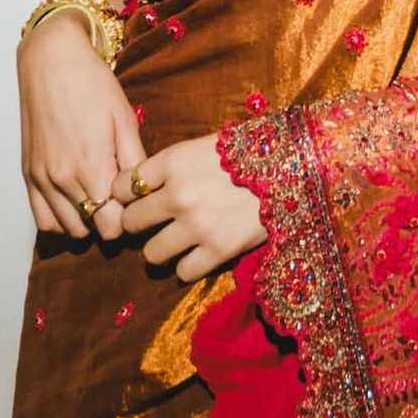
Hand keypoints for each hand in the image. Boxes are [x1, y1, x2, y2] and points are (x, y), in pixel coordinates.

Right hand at [17, 9, 144, 241]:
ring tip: (101, 198)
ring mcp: (41, 178)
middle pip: (91, 231)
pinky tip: (76, 201)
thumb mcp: (124, 118)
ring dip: (86, 222)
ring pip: (67, 230)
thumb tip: (143, 191)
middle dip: (110, 222)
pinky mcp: (28, 173)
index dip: (129, 220)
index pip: (112, 225)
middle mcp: (62, 178)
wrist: (51, 60)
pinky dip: (61, 219)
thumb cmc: (92, 83)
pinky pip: (43, 219)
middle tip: (122, 201)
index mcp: (91, 165)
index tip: (137, 204)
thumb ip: (134, 160)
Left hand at [110, 134, 266, 281]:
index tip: (134, 196)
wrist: (295, 169)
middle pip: (131, 222)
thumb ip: (171, 166)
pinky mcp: (218, 252)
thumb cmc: (250, 152)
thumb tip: (141, 185)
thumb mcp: (204, 145)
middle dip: (138, 223)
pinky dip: (187, 266)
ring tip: (175, 240)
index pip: (122, 185)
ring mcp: (197, 226)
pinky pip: (182, 272)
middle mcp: (178, 195)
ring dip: (160, 248)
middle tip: (152, 222)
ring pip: (151, 253)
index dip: (125, 193)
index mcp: (173, 162)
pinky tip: (198, 253)